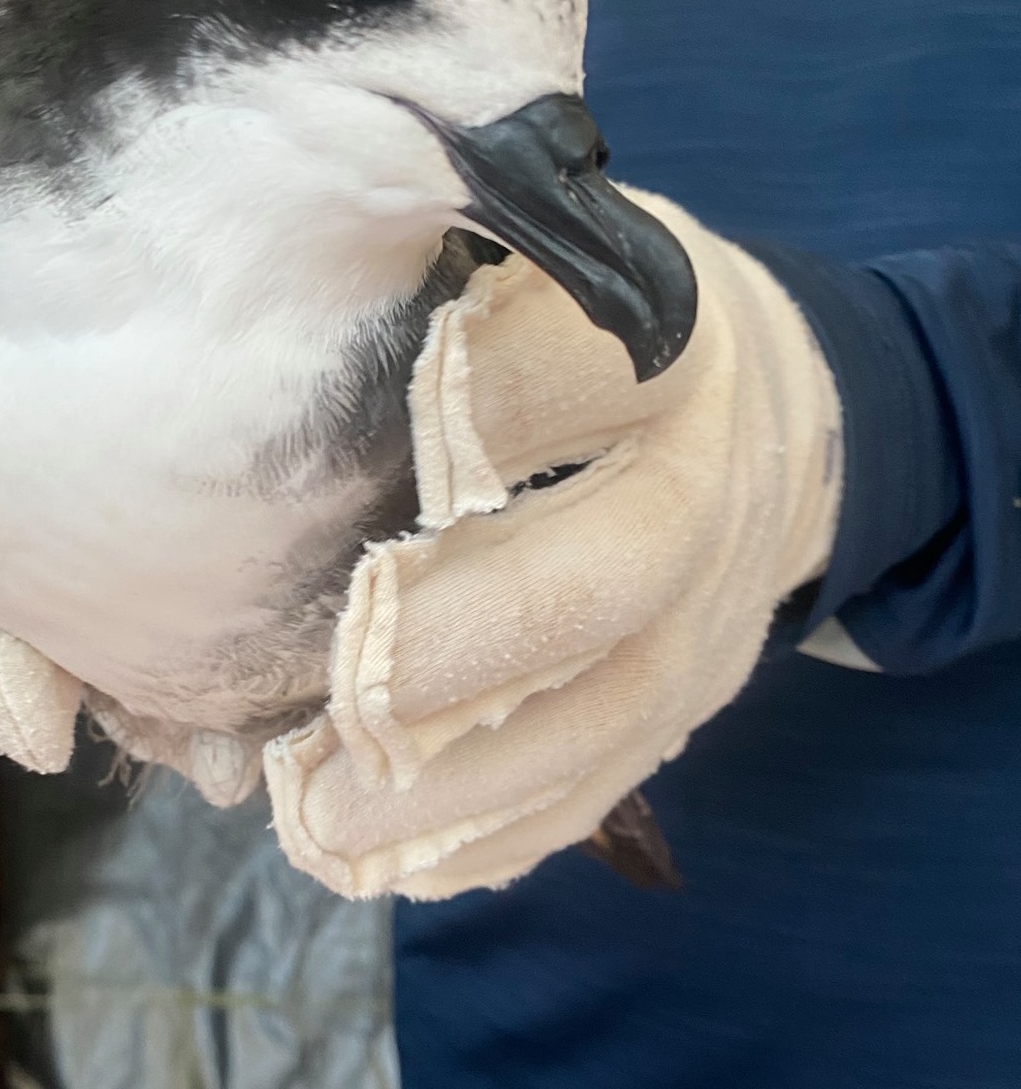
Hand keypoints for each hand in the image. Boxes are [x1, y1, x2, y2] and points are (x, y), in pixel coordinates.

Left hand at [263, 192, 843, 899]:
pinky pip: (606, 779)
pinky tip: (395, 859)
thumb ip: (457, 245)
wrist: (783, 409)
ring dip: (462, 780)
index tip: (352, 453)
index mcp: (670, 345)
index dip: (479, 407)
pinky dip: (500, 830)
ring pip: (602, 714)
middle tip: (336, 696)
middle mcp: (704, 487)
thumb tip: (306, 230)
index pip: (582, 371)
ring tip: (326, 817)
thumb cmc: (617, 318)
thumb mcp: (564, 245)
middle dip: (460, 642)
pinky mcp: (693, 694)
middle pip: (602, 577)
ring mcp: (711, 610)